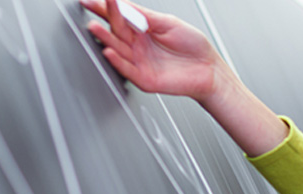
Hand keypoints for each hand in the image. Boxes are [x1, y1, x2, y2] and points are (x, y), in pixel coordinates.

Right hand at [82, 0, 233, 101]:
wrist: (210, 70)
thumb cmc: (194, 47)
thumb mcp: (169, 23)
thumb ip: (146, 16)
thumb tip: (124, 4)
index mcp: (143, 30)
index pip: (121, 16)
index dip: (107, 7)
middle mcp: (137, 45)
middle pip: (116, 29)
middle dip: (104, 17)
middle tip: (93, 4)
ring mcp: (139, 61)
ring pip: (117, 48)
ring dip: (105, 38)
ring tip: (94, 26)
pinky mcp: (143, 78)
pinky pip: (127, 69)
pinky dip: (117, 61)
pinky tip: (110, 51)